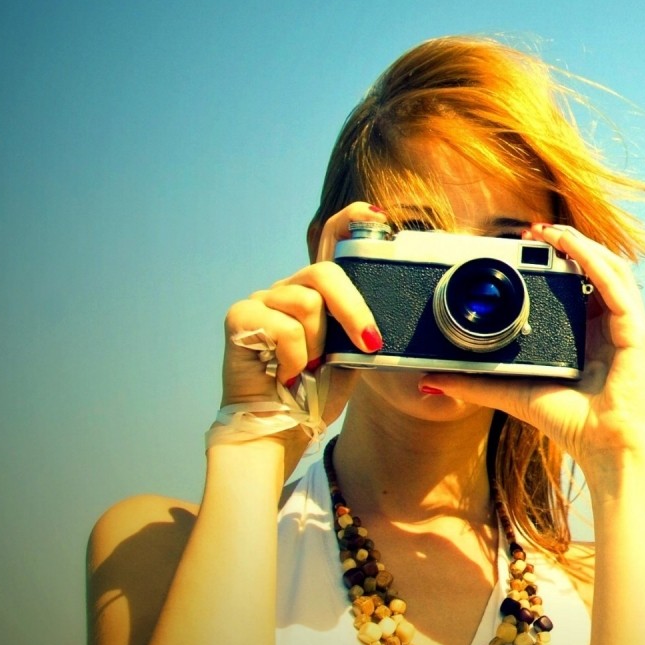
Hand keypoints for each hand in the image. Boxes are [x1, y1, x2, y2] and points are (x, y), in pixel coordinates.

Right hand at [218, 201, 384, 453]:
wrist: (278, 429)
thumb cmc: (314, 393)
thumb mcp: (352, 356)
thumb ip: (365, 328)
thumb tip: (405, 319)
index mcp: (317, 293)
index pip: (331, 241)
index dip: (351, 221)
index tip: (377, 215)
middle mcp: (288, 288)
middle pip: (326, 271)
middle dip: (354, 310)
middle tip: (368, 344)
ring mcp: (262, 300)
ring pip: (308, 302)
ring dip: (317, 346)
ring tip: (307, 368)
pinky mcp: (239, 316)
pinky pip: (284, 327)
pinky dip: (295, 358)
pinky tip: (287, 374)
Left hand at [420, 222, 644, 490]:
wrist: (604, 449)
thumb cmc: (571, 423)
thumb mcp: (514, 393)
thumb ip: (476, 383)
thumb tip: (431, 379)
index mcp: (591, 332)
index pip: (580, 282)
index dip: (557, 258)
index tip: (524, 244)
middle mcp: (611, 323)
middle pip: (596, 267)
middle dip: (567, 243)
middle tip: (532, 230)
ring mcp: (628, 324)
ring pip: (610, 266)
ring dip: (581, 243)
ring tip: (551, 231)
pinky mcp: (637, 329)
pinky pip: (615, 283)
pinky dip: (592, 260)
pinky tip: (570, 247)